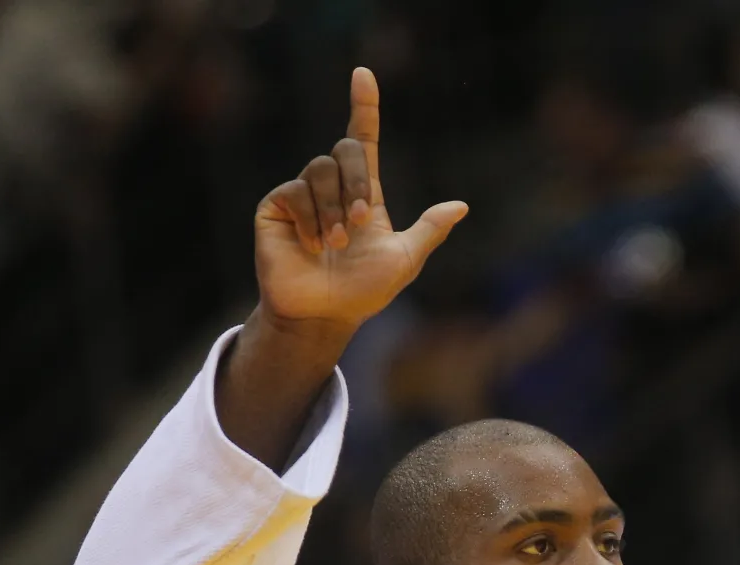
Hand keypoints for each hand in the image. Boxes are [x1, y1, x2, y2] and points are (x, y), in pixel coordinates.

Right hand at [217, 68, 465, 470]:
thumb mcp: (404, 260)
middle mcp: (333, 188)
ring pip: (320, 170)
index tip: (364, 74)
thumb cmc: (363, 291)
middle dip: (359, 182)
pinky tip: (314, 247)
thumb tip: (462, 206)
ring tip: (337, 244)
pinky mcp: (277, 207)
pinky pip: (296, 191)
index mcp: (364, 194)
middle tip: (362, 222)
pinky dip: (312, 220)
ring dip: (334, 209)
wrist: (324, 315)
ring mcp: (303, 195)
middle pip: (345, 149)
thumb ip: (429, 230)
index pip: (364, 139)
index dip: (364, 107)